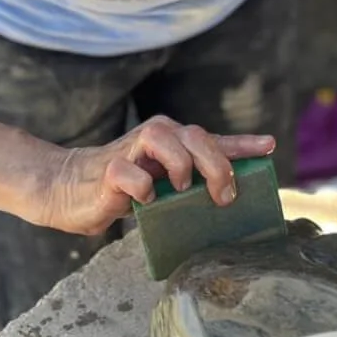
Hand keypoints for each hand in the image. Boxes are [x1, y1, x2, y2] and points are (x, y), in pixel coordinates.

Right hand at [39, 114, 276, 236]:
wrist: (69, 191)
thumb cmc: (122, 190)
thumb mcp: (162, 186)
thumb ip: (189, 185)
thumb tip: (230, 200)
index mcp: (173, 142)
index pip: (213, 139)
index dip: (242, 143)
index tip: (268, 146)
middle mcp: (156, 137)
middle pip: (197, 136)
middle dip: (217, 166)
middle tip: (223, 197)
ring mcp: (133, 150)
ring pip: (167, 139)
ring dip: (181, 167)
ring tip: (180, 190)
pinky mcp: (110, 169)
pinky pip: (134, 174)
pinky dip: (144, 190)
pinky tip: (143, 201)